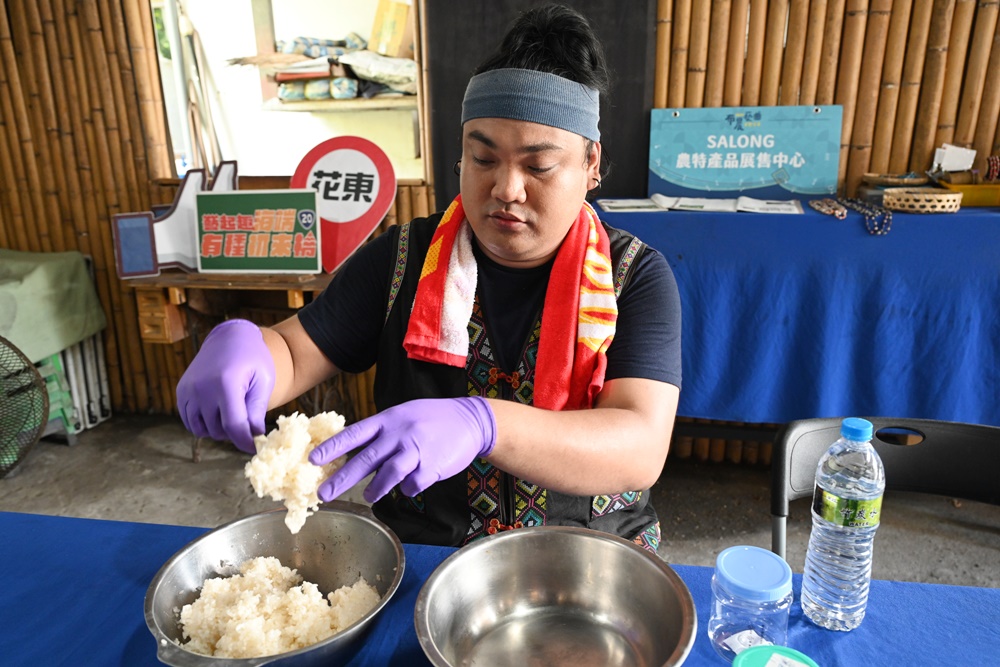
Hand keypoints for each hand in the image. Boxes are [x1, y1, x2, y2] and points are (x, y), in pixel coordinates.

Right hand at [176, 319, 274, 452]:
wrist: (230, 338)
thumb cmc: (252, 359)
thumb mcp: (263, 381)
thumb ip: (257, 410)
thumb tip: (254, 436)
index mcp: (226, 383)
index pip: (234, 425)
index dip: (245, 441)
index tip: (254, 448)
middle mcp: (202, 387)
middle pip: (218, 429)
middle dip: (234, 432)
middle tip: (246, 422)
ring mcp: (188, 389)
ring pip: (202, 429)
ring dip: (218, 429)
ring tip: (232, 415)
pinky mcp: (181, 390)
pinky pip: (189, 421)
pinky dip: (203, 423)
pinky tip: (216, 413)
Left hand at [309, 396, 496, 502]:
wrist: (470, 420)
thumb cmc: (433, 418)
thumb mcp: (404, 415)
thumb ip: (381, 432)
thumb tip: (354, 452)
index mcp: (388, 419)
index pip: (354, 434)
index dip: (333, 448)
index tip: (313, 460)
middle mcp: (400, 433)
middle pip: (366, 459)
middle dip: (342, 478)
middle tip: (324, 493)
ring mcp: (417, 449)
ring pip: (389, 473)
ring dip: (376, 488)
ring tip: (369, 494)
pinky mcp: (433, 465)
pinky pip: (413, 484)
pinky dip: (409, 488)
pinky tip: (411, 485)